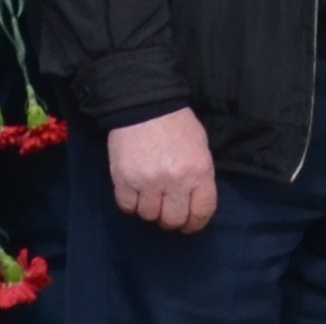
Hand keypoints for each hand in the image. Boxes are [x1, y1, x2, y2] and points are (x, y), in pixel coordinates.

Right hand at [106, 108, 217, 233]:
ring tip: (148, 196)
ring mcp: (148, 181)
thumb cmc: (176, 123)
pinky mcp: (124, 178)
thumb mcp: (199, 146)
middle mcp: (175, 181)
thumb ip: (200, 175)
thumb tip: (194, 199)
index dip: (195, 223)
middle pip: (173, 219)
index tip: (188, 224)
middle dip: (171, 219)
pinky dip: (130, 203)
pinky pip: (127, 206)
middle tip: (166, 210)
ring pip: (149, 215)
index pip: (202, 212)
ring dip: (149, 209)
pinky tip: (133, 192)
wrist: (144, 102)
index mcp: (199, 172)